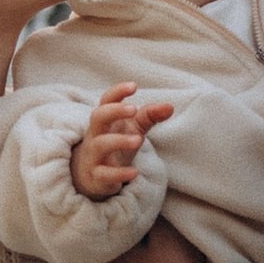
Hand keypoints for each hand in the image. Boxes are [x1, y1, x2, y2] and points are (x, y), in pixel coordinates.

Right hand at [72, 81, 174, 202]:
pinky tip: (135, 172)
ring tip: (138, 140)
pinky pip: (104, 174)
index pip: (106, 101)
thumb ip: (149, 116)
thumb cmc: (115, 146)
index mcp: (105, 120)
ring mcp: (94, 155)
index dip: (117, 92)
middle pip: (97, 117)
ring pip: (100, 144)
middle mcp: (96, 134)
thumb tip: (170, 106)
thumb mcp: (133, 128)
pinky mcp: (96, 177)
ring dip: (119, 141)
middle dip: (114, 111)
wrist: (93, 176)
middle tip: (134, 109)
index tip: (134, 86)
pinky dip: (119, 173)